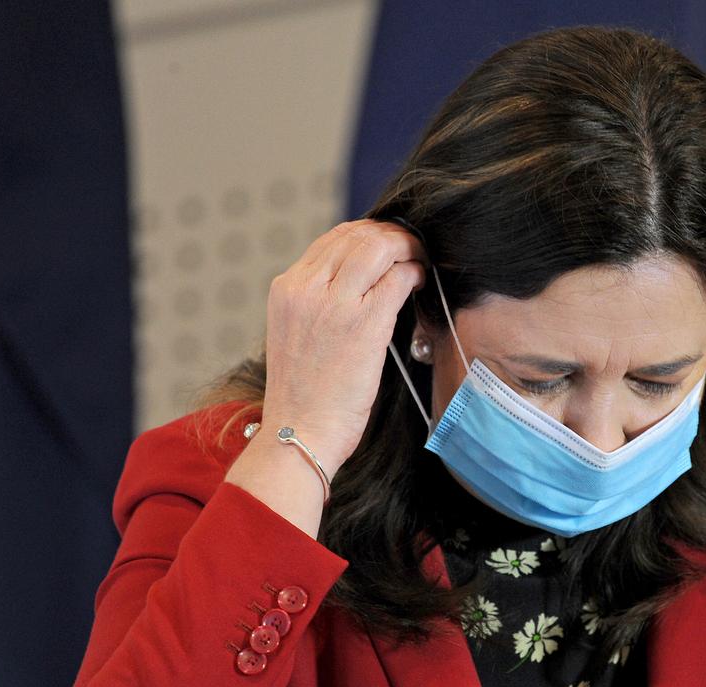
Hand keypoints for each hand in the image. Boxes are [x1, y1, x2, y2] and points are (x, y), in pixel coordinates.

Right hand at [260, 218, 427, 473]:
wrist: (298, 433)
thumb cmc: (302, 395)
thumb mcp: (295, 334)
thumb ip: (316, 303)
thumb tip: (356, 282)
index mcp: (286, 289)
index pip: (331, 240)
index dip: (365, 235)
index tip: (385, 244)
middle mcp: (306, 288)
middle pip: (356, 236)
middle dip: (390, 235)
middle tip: (410, 247)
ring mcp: (335, 303)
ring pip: (378, 248)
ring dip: (406, 247)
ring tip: (418, 259)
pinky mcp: (365, 323)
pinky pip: (397, 278)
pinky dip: (414, 272)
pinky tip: (420, 281)